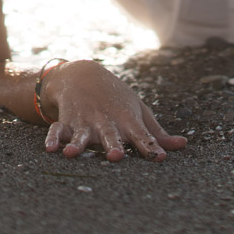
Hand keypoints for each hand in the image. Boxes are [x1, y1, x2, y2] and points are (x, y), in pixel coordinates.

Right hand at [41, 59, 186, 161]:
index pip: (142, 135)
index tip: (159, 158)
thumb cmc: (117, 100)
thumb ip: (156, 133)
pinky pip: (58, 130)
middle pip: (111, 135)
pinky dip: (53, 138)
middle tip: (115, 156)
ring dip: (77, 143)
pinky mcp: (66, 121)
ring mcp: (85, 121)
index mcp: (127, 120)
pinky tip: (50, 149)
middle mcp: (107, 122)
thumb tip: (182, 145)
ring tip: (71, 153)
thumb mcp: (139, 111)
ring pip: (81, 134)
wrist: (83, 76)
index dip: (150, 146)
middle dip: (112, 145)